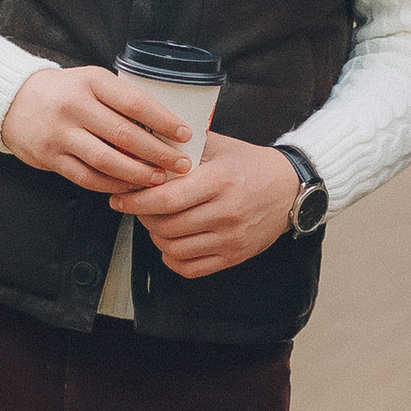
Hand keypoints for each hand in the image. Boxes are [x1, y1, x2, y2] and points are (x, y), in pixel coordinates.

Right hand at [1, 65, 199, 195]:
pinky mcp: (50, 157)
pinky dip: (111, 185)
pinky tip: (129, 187)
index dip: (163, 120)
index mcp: (91, 81)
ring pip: (106, 160)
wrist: (12, 101)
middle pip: (124, 134)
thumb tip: (163, 125)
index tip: (185, 134)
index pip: (135, 102)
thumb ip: (119, 99)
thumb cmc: (63, 91)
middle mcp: (75, 106)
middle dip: (158, 153)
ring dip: (137, 173)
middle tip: (181, 164)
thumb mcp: (90, 81)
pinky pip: (87, 177)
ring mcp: (60, 133)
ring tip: (158, 179)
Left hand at [119, 135, 300, 280]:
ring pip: (175, 249)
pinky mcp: (235, 256)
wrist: (290, 188)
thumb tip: (143, 142)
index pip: (167, 198)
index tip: (120, 198)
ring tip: (156, 223)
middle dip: (144, 217)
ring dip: (156, 238)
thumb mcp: (219, 146)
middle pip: (167, 225)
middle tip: (138, 207)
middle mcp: (226, 212)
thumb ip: (184, 147)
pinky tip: (172, 243)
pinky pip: (191, 268)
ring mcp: (231, 238)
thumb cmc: (250, 164)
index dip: (136, 201)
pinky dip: (173, 259)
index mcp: (219, 180)